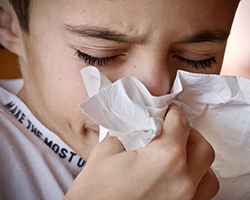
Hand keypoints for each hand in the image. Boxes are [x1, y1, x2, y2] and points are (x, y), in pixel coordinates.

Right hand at [63, 104, 218, 199]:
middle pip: (201, 146)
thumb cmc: (96, 192)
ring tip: (179, 154)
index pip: (179, 123)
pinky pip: (203, 193)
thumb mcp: (106, 151)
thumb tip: (138, 123)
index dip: (174, 112)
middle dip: (188, 133)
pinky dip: (196, 179)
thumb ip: (127, 132)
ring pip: (209, 173)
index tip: (168, 110)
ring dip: (197, 158)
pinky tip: (178, 175)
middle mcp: (183, 180)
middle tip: (172, 130)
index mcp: (165, 158)